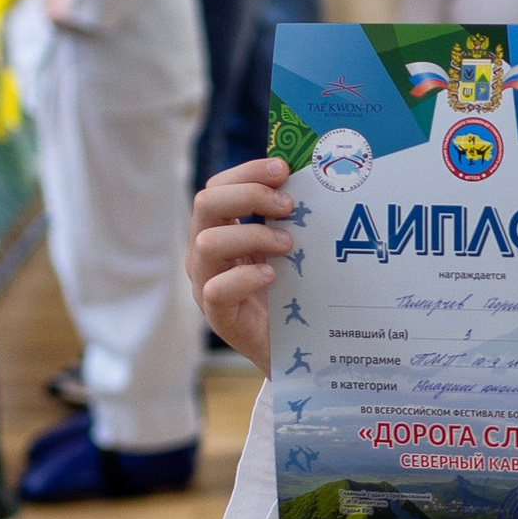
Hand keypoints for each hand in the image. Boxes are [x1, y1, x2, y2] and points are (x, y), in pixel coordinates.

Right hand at [189, 158, 291, 374]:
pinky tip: (272, 276)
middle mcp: (205, 253)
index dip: (247, 172)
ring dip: (251, 235)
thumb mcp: (287, 248)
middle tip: (288, 205)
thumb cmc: (291, 291)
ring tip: (288, 244)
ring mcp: (206, 284)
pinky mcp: (218, 316)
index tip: (284, 169)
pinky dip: (246, 278)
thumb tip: (313, 178)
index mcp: (220, 229)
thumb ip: (288, 218)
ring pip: (206, 244)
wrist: (294, 349)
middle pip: (205, 204)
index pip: (218, 186)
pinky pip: (217, 290)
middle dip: (248, 195)